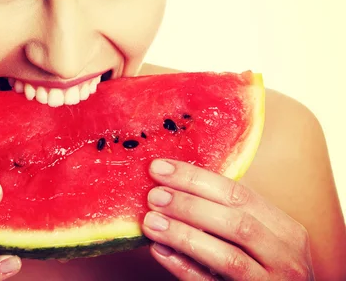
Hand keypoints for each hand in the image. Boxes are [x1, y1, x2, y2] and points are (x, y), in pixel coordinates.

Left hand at [142, 159, 313, 279]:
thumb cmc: (262, 269)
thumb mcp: (259, 239)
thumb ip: (227, 214)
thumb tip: (173, 183)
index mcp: (286, 231)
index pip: (239, 194)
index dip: (196, 178)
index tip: (159, 167)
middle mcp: (286, 258)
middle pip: (235, 222)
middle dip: (189, 205)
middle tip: (154, 196)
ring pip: (227, 257)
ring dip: (183, 235)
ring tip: (151, 222)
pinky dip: (183, 267)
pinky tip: (160, 251)